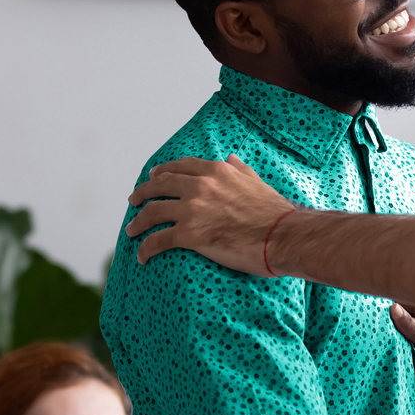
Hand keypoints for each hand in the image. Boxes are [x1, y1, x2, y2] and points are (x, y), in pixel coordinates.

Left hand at [125, 156, 292, 271]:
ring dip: (138, 221)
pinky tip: (142, 256)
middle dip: (142, 193)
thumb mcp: (257, 181)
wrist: (282, 235)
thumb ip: (240, 169)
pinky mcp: (190, 235)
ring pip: (152, 212)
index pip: (180, 167)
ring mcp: (193, 210)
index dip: (163, 171)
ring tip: (131, 229)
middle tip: (134, 200)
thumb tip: (232, 158)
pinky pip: (158, 240)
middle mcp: (200, 186)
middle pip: (159, 185)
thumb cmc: (275, 212)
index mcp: (216, 171)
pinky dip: (146, 249)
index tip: (153, 177)